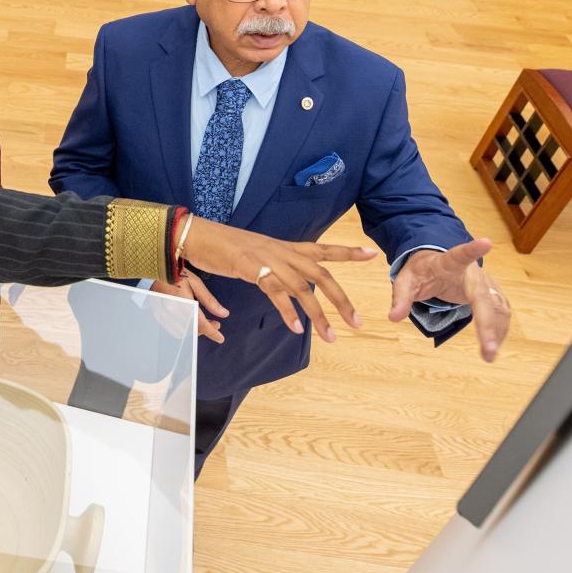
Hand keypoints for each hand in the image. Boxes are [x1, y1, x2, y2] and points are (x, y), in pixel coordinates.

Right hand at [151, 273, 230, 343]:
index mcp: (183, 302)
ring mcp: (163, 315)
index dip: (212, 332)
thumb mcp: (196, 283)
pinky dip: (184, 327)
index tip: (220, 338)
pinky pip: (173, 328)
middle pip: (192, 330)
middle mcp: (172, 311)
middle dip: (205, 330)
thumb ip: (209, 300)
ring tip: (203, 320)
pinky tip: (190, 319)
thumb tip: (224, 314)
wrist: (156, 269)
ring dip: (195, 329)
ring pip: (183, 332)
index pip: (200, 323)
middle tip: (216, 324)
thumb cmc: (176, 273)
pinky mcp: (158, 315)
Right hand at [181, 217, 377, 341]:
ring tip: (330, 337)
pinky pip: (275, 293)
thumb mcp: (258, 255)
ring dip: (318, 316)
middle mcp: (283, 252)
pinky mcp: (252, 269)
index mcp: (286, 247)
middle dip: (342, 300)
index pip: (323, 250)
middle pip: (322, 276)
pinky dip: (287, 312)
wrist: (199, 235)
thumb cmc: (226, 246)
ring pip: (303, 289)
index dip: (348, 252)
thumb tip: (289, 282)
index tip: (372, 254)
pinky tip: (296, 328)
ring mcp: (269, 260)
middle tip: (358, 322)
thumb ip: (277, 266)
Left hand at [388, 238, 510, 362]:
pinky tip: (492, 348)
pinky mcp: (493, 295)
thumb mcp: (405, 282)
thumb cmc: (422, 272)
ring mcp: (486, 283)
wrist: (436, 265)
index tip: (486, 243)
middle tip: (488, 348)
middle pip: (484, 297)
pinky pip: (500, 314)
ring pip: (497, 308)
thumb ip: (400, 298)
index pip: (461, 255)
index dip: (473, 249)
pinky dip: (498, 331)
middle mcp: (473, 272)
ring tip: (489, 356)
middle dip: (487, 323)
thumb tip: (393, 317)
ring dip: (496, 332)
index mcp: (449, 263)